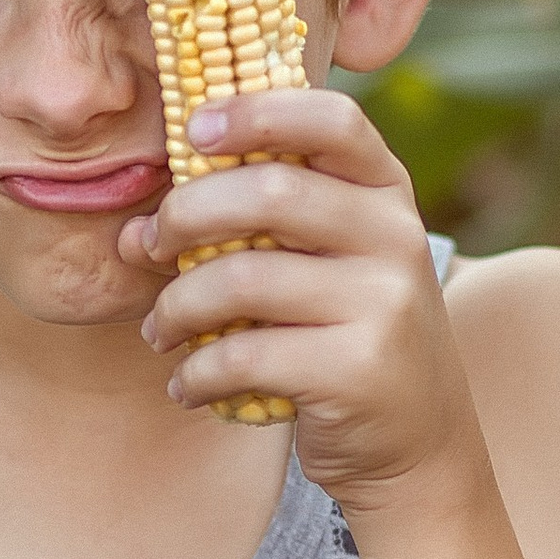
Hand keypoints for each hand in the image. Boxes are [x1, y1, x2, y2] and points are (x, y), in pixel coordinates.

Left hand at [122, 86, 481, 515]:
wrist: (420, 446)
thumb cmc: (348, 340)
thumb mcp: (334, 265)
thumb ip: (265, 227)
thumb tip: (140, 227)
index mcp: (386, 194)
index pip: (332, 119)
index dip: (257, 112)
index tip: (193, 130)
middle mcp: (395, 238)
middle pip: (268, 193)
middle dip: (183, 215)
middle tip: (145, 247)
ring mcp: (384, 304)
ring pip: (242, 279)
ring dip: (177, 307)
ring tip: (160, 332)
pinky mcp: (358, 371)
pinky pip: (244, 355)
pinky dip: (196, 374)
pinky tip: (187, 386)